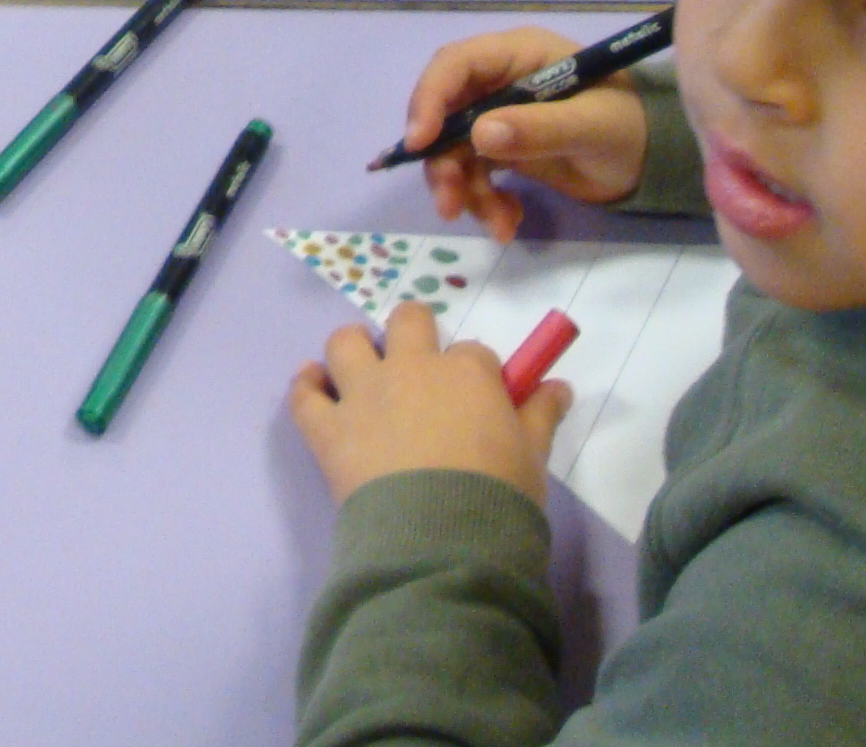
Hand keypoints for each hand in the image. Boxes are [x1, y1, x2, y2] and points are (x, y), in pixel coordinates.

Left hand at [289, 302, 569, 507]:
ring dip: (353, 351)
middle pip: (407, 322)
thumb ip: (541, 415)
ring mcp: (364, 395)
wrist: (441, 542)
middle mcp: (411, 369)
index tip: (477, 399)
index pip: (473, 353)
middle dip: (413, 334)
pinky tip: (315, 387)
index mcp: (466, 373)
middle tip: (416, 368)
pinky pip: (304, 394)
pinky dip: (307, 386)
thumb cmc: (497, 497)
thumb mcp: (532, 457)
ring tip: (361, 373)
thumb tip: (560, 386)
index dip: (474, 374)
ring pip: (345, 343)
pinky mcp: (328, 429)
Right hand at [390, 27, 653, 239]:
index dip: (430, 99)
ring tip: (498, 225)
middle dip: (443, 162)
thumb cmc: (628, 127)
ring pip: (454, 151)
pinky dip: (484, 202)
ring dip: (464, 191)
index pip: (455, 65)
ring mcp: (498, 116)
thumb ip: (539, 129)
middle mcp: (498, 81)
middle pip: (445, 114)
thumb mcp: (591, 126)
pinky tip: (509, 222)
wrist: (653, 161)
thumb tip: (480, 135)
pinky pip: (473, 174)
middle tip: (450, 205)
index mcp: (517, 54)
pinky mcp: (503, 149)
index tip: (418, 144)